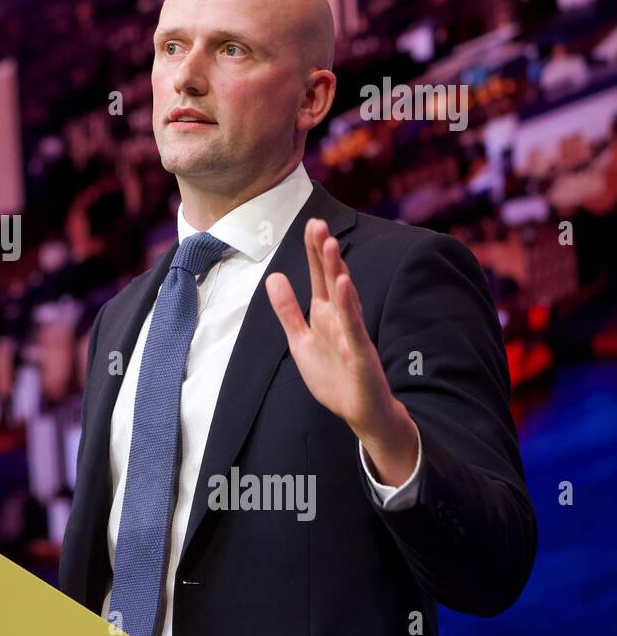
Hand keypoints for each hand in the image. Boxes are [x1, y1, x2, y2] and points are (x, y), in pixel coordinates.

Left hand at [265, 219, 417, 483]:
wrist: (361, 412)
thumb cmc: (334, 376)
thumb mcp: (300, 340)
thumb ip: (287, 311)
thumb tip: (274, 277)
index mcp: (326, 314)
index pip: (319, 276)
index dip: (314, 252)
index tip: (311, 224)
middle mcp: (341, 317)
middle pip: (331, 279)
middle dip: (325, 252)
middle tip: (318, 223)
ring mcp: (352, 333)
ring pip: (343, 297)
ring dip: (337, 271)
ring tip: (330, 245)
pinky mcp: (360, 351)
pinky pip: (353, 325)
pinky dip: (348, 305)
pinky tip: (344, 285)